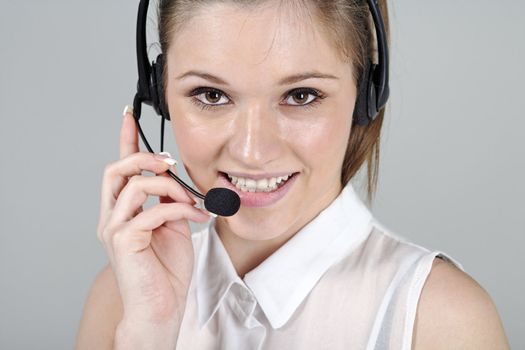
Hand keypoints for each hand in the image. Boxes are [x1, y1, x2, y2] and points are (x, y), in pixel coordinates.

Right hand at [97, 107, 210, 329]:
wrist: (162, 307)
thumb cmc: (167, 271)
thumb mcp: (172, 226)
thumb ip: (169, 201)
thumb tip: (175, 178)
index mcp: (122, 212)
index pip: (120, 169)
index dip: (124, 140)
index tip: (128, 115)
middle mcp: (111, 217)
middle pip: (116, 169)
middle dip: (145, 157)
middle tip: (171, 162)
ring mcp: (114, 228)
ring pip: (135, 184)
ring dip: (170, 187)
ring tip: (192, 203)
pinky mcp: (124, 240)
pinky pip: (153, 210)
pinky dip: (179, 210)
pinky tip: (197, 219)